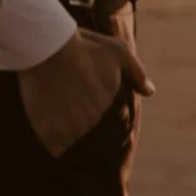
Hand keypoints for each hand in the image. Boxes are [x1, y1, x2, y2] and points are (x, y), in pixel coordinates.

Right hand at [18, 24, 151, 156]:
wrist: (48, 47)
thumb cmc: (83, 47)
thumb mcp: (118, 52)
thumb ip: (136, 73)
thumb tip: (150, 92)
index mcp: (110, 105)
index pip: (105, 118)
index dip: (92, 106)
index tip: (80, 92)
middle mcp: (94, 121)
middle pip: (88, 129)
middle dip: (78, 118)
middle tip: (64, 96)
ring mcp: (72, 130)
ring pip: (72, 139)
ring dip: (64, 130)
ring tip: (53, 106)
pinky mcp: (50, 134)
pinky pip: (55, 148)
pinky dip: (50, 139)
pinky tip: (45, 121)